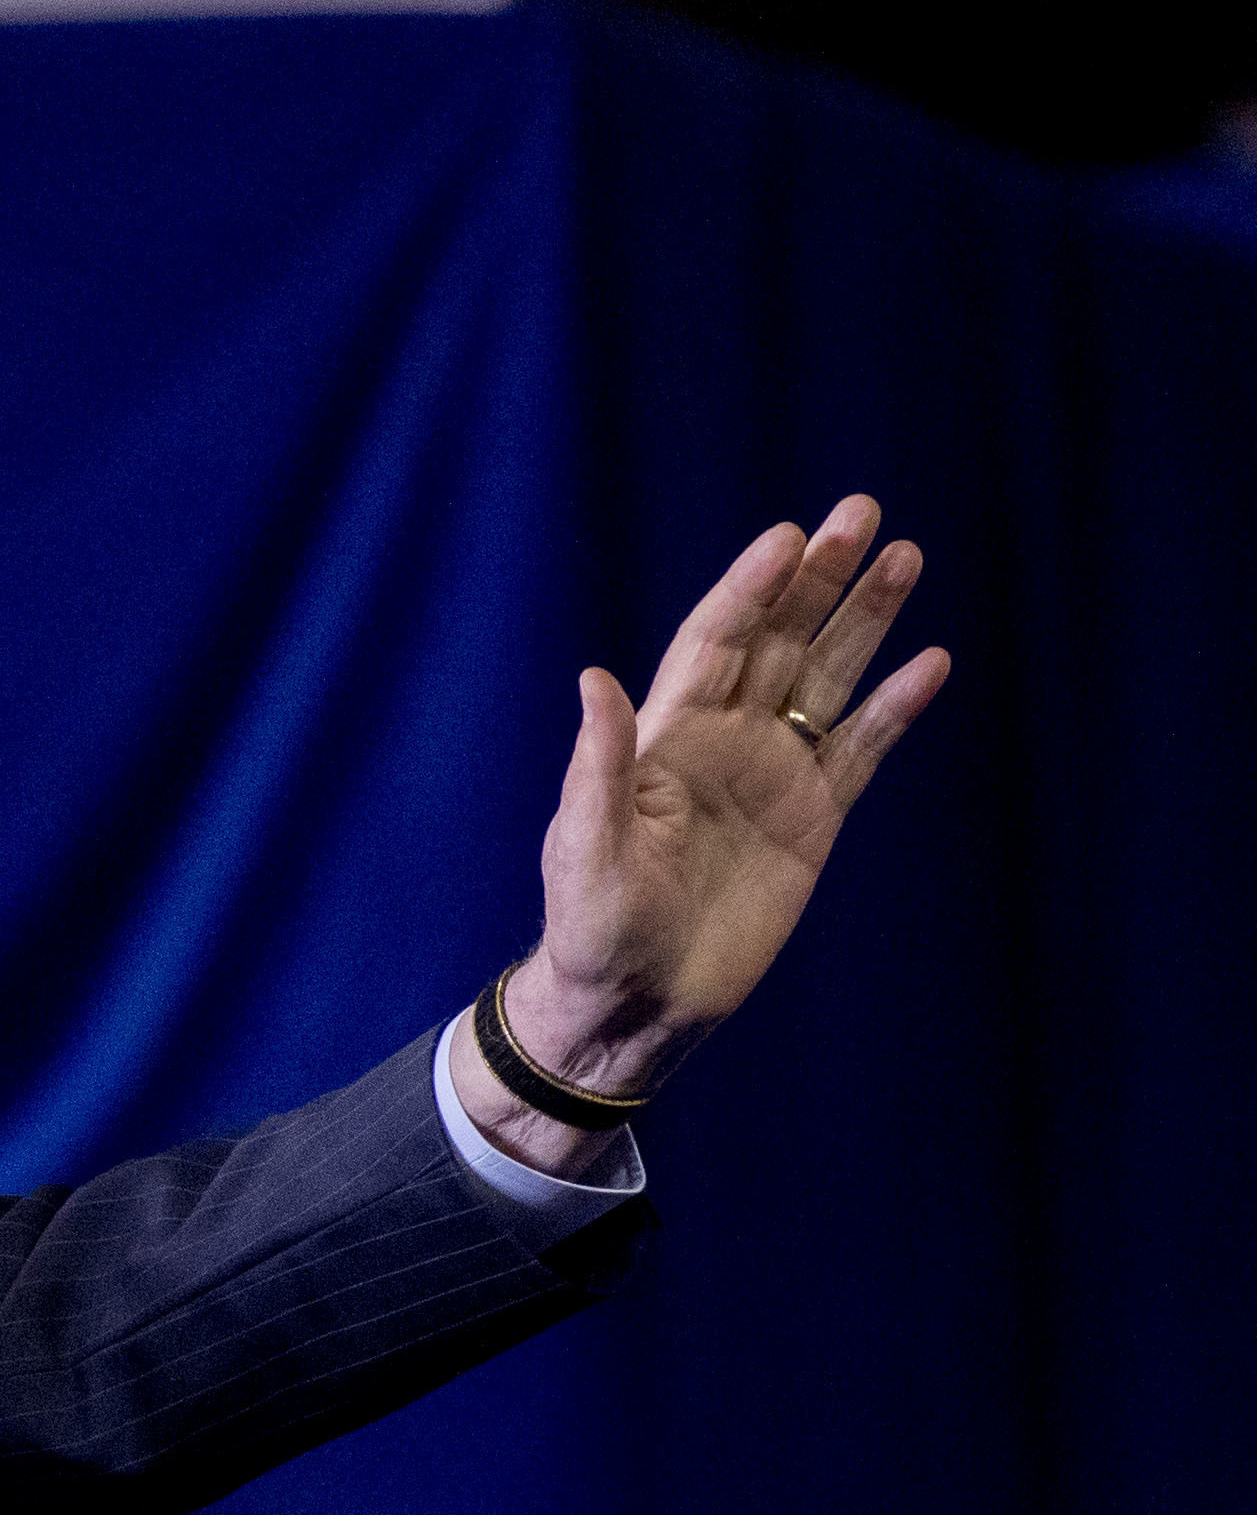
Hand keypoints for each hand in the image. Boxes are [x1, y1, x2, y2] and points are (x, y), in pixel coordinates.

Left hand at [456, 494, 948, 1164]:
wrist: (636, 1002)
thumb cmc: (592, 926)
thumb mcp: (583, 845)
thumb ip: (596, 764)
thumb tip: (594, 678)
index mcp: (664, 738)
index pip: (716, 640)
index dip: (752, 588)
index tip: (789, 536)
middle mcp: (722, 741)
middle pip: (780, 640)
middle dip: (819, 578)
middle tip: (863, 512)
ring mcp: (772, 775)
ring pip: (828, 679)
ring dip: (865, 621)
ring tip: (905, 558)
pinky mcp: (812, 819)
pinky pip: (861, 749)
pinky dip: (895, 707)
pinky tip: (930, 662)